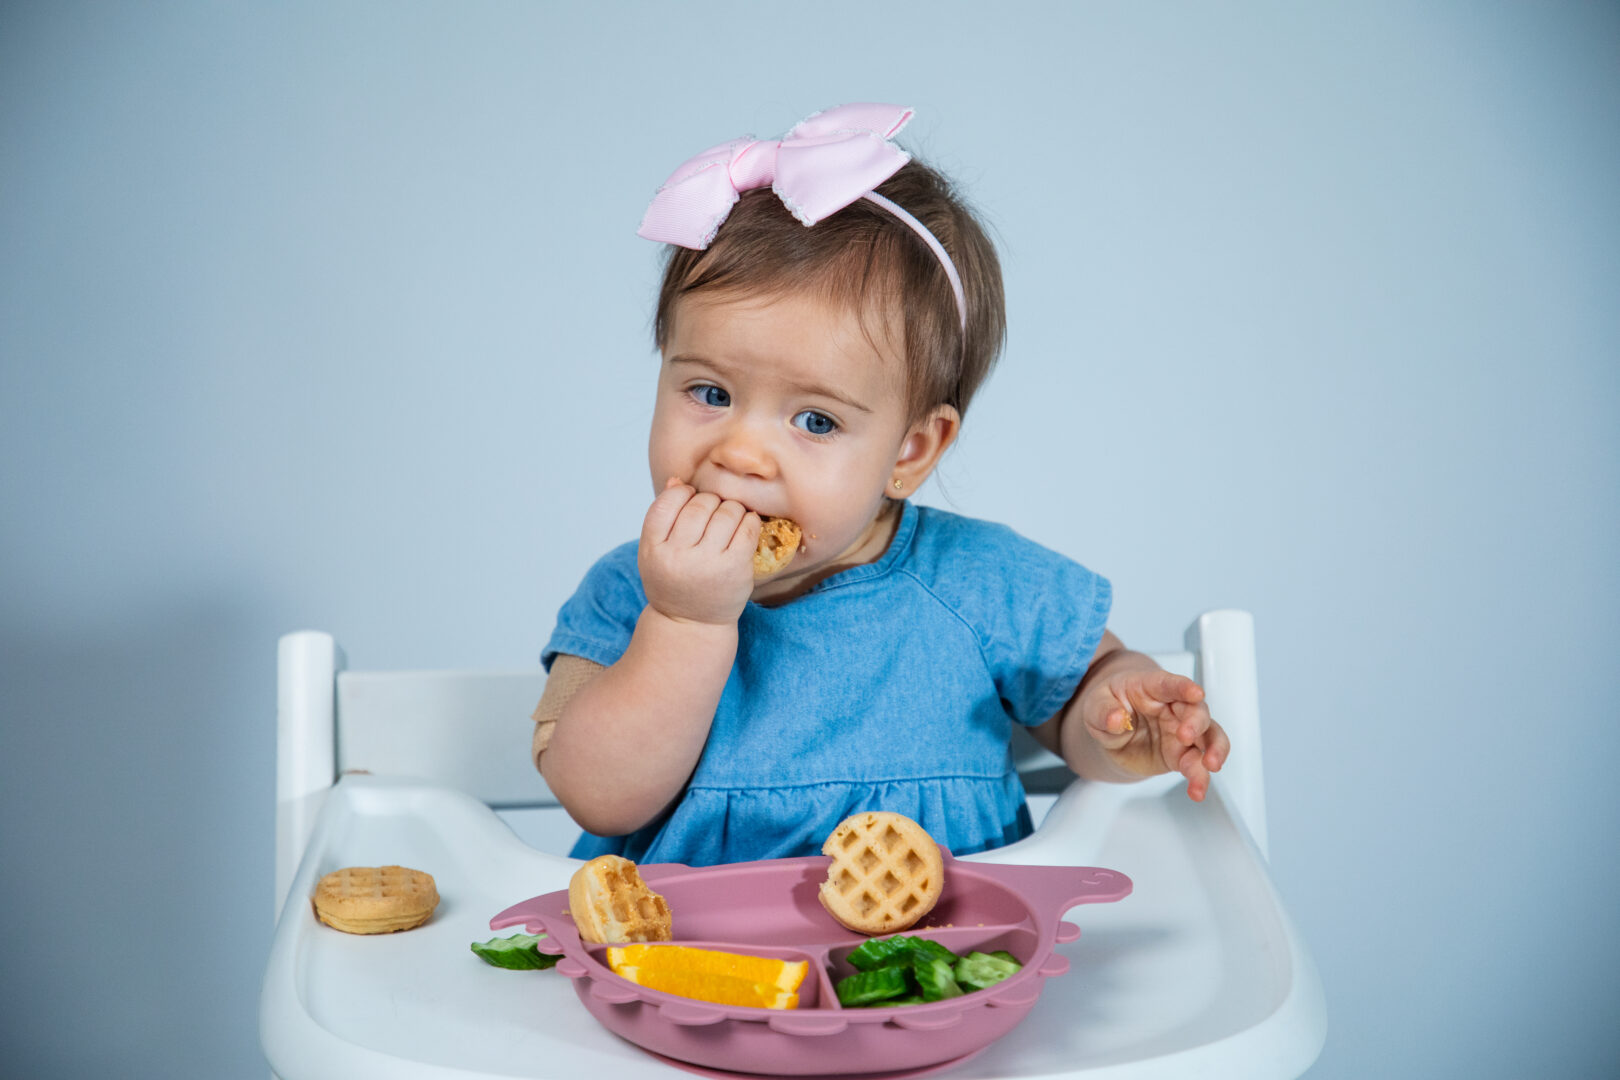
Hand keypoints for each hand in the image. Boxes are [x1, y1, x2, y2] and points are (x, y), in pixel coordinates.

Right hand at [638, 478, 760, 625]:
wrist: (691, 624)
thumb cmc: (673, 581)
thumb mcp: (654, 552)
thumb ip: (662, 517)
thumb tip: (677, 481)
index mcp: (653, 550)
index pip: (666, 503)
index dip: (681, 493)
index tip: (689, 498)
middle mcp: (678, 556)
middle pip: (698, 505)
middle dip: (709, 501)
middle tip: (712, 512)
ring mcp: (708, 563)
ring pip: (726, 511)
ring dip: (731, 508)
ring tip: (729, 519)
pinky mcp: (735, 568)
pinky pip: (747, 528)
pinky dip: (748, 520)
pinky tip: (744, 525)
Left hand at [1084, 668, 1229, 800]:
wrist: (1111, 729)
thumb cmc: (1108, 706)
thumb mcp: (1095, 705)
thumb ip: (1104, 711)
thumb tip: (1116, 720)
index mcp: (1152, 687)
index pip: (1170, 684)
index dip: (1184, 687)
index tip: (1196, 693)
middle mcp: (1173, 707)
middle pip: (1196, 710)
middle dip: (1196, 723)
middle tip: (1186, 736)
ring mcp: (1181, 730)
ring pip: (1209, 737)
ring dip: (1214, 750)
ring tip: (1210, 766)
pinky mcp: (1182, 754)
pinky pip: (1197, 764)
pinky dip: (1200, 777)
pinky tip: (1197, 790)